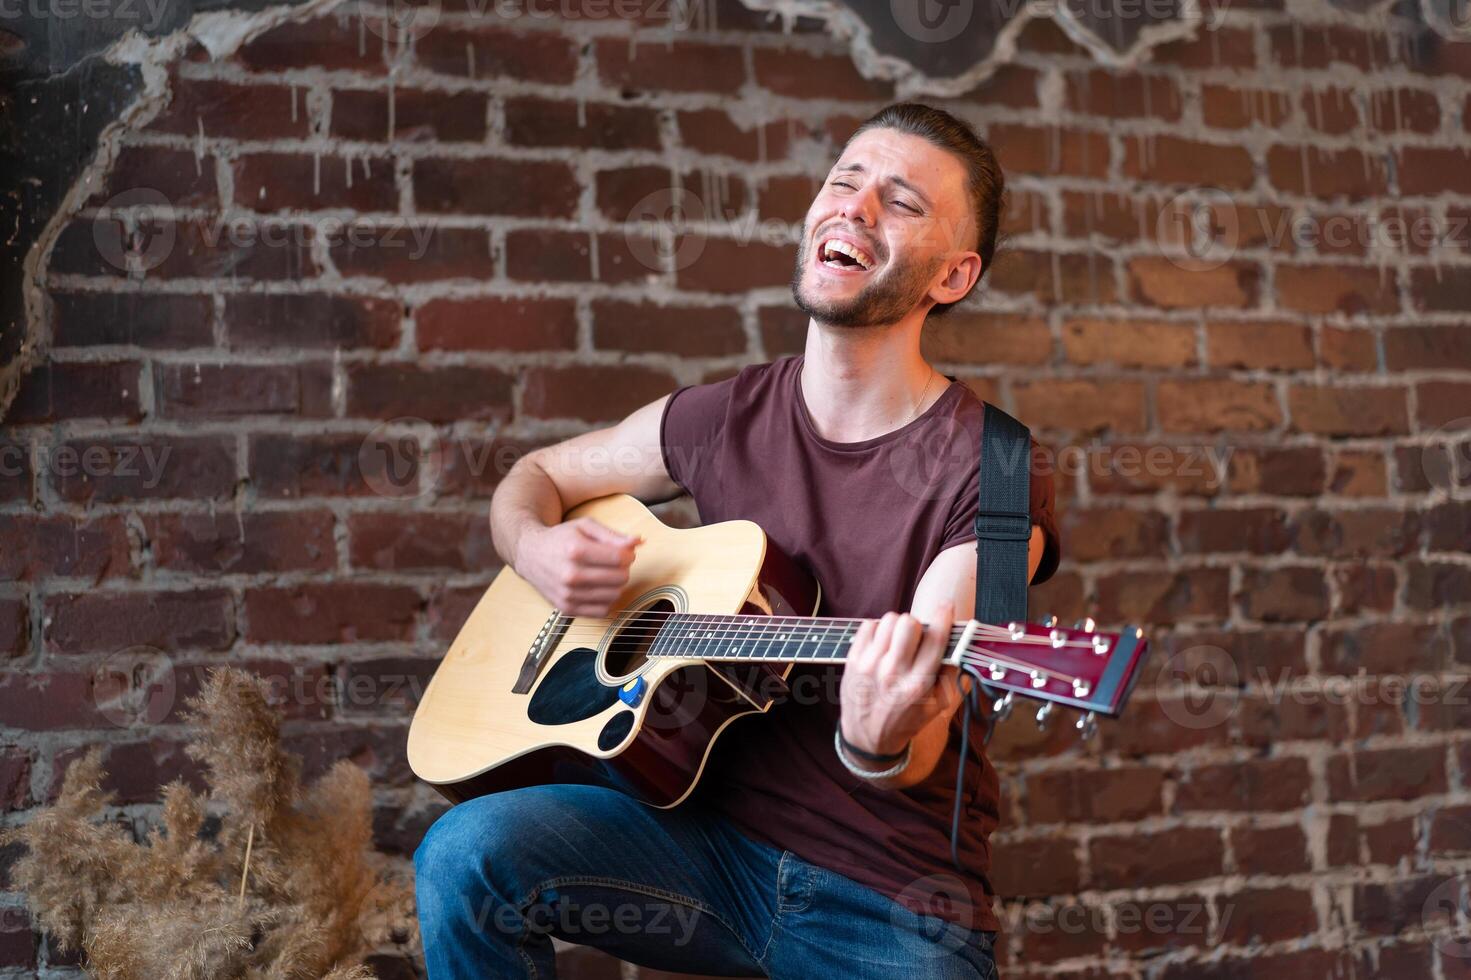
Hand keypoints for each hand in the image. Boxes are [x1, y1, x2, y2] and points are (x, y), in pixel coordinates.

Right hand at [514, 518, 640, 616]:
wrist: (530, 554)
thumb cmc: (561, 538)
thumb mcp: (585, 526)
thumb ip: (613, 535)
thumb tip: (638, 542)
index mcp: (576, 550)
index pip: (621, 558)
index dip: (628, 554)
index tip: (622, 552)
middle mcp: (570, 574)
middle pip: (621, 578)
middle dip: (623, 569)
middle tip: (613, 563)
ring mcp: (568, 594)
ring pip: (614, 595)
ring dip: (615, 585)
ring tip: (604, 574)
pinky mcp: (567, 608)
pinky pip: (603, 611)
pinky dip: (606, 600)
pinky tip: (598, 588)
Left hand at [839, 601, 962, 759]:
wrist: (867, 738)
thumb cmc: (906, 719)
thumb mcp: (937, 705)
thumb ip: (950, 674)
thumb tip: (957, 642)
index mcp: (918, 685)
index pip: (934, 639)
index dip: (944, 617)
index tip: (946, 606)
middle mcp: (893, 673)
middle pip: (909, 623)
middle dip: (917, 625)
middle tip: (917, 636)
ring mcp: (870, 665)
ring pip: (889, 620)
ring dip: (898, 626)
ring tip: (898, 642)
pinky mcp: (852, 660)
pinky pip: (869, 625)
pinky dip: (879, 630)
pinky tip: (882, 645)